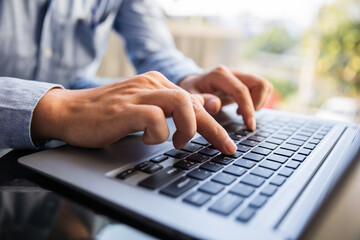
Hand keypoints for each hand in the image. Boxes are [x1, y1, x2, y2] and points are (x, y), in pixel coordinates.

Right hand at [31, 71, 236, 153]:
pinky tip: (146, 139)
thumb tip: (205, 107)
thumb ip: (171, 108)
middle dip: (215, 128)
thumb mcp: (144, 108)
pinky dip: (158, 134)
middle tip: (226, 148)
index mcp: (157, 83)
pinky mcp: (125, 109)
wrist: (69, 112)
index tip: (225, 142)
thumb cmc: (107, 115)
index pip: (194, 101)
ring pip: (181, 103)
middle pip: (194, 102)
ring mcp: (138, 94)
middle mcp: (151, 84)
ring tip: (179, 143)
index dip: (214, 122)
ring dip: (188, 127)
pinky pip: (155, 119)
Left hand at [179, 65, 272, 129]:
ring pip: (264, 86)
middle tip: (245, 119)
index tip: (249, 126)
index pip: (241, 90)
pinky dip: (257, 102)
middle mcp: (232, 72)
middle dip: (258, 105)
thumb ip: (200, 101)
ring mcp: (240, 76)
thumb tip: (216, 105)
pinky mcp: (244, 82)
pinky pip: (260, 89)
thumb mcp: (188, 97)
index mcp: (219, 75)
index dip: (248, 109)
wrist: (190, 83)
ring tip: (242, 114)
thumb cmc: (189, 91)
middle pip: (260, 84)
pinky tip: (241, 110)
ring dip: (259, 103)